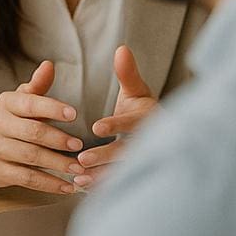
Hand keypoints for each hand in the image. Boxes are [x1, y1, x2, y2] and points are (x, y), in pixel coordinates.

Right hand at [0, 60, 83, 192]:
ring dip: (57, 163)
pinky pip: (27, 178)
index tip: (73, 113)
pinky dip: (50, 183)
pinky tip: (68, 186)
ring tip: (79, 168)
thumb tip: (49, 65)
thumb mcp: (19, 101)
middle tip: (79, 145)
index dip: (51, 108)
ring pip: (30, 156)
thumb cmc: (8, 122)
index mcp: (6, 104)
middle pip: (31, 132)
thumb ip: (37, 86)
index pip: (29, 103)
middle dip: (57, 139)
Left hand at [75, 45, 157, 184]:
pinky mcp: (135, 174)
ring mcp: (144, 160)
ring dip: (101, 175)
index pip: (134, 123)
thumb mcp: (136, 92)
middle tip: (81, 160)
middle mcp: (149, 142)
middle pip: (128, 151)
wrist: (158, 136)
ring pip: (122, 170)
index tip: (97, 127)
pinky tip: (81, 187)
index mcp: (149, 119)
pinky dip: (101, 185)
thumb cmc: (141, 110)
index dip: (117, 124)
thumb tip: (121, 48)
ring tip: (77, 178)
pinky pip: (119, 181)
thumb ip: (128, 73)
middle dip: (105, 156)